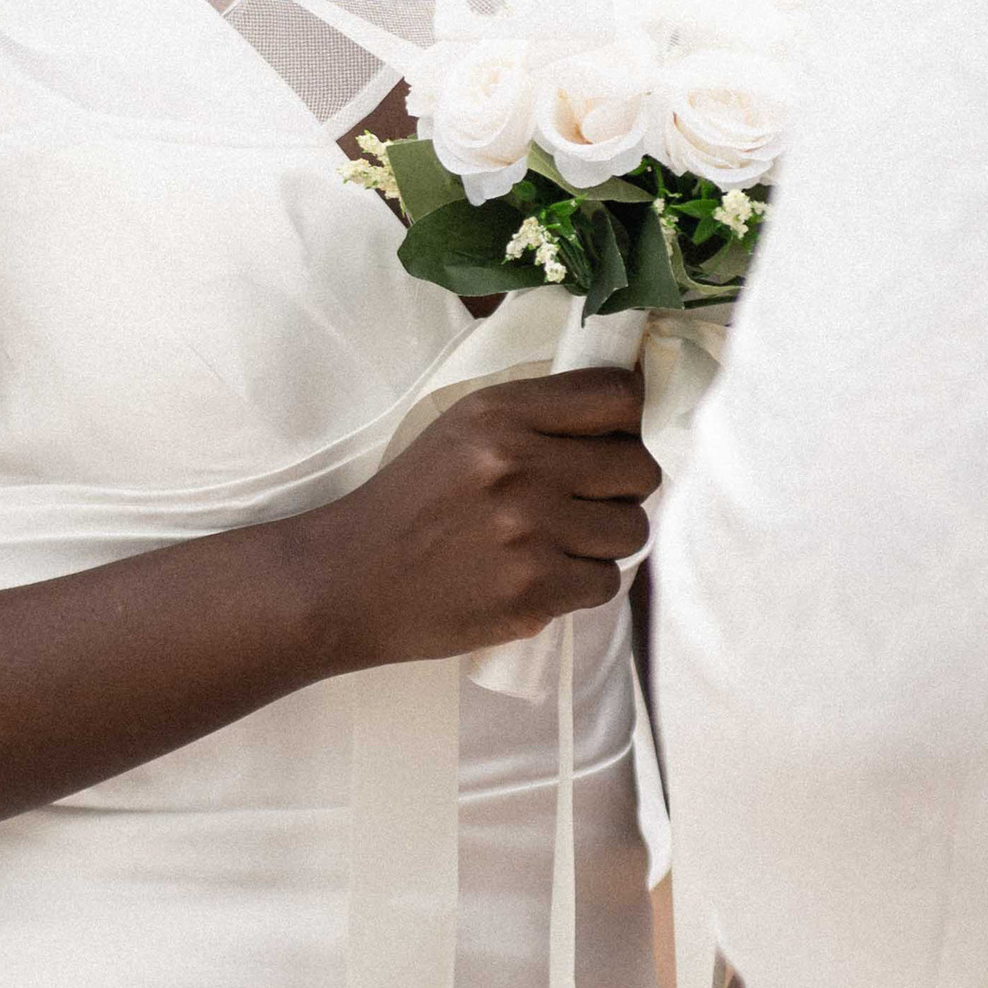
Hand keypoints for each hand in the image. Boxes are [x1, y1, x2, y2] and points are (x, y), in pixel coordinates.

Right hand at [308, 369, 659, 668]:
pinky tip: (544, 578)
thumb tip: (627, 420)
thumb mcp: (460, 430)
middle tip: (586, 501)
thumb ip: (536, 417)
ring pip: (633, 528)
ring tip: (562, 543)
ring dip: (608, 540)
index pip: (617, 395)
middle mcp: (518, 464)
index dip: (630, 419)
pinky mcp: (533, 592)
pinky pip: (608, 582)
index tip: (616, 437)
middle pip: (639, 466)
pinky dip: (585, 584)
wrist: (348, 581)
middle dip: (623, 486)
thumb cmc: (411, 504)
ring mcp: (528, 531)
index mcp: (499, 413)